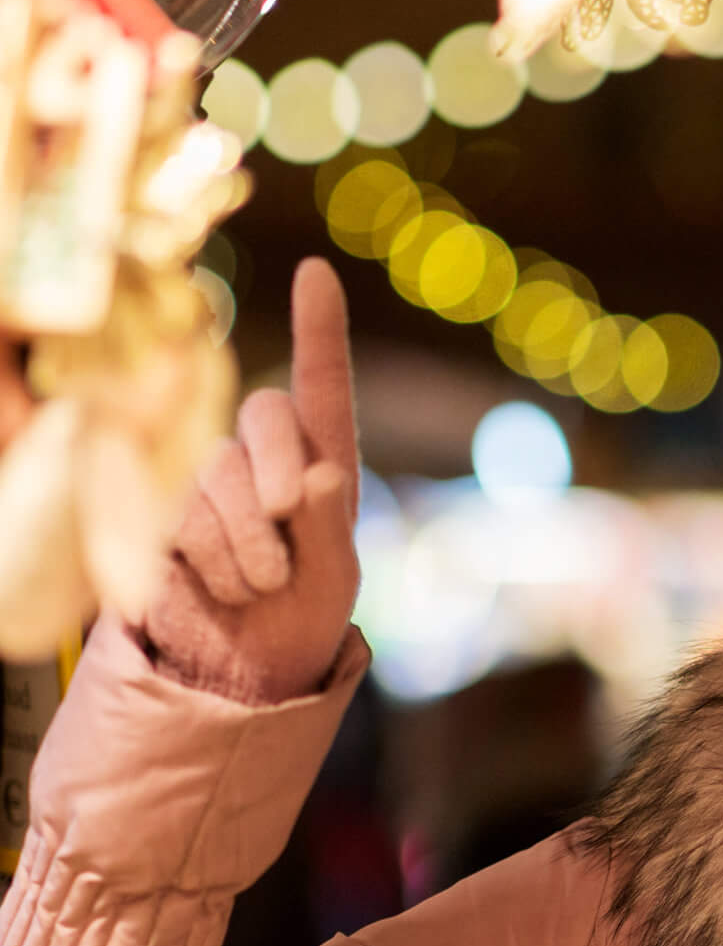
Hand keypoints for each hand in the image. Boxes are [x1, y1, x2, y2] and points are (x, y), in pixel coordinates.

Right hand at [141, 259, 361, 703]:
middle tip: (291, 525)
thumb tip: (322, 474)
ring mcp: (211, 486)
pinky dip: (213, 563)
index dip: (318, 330)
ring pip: (219, 476)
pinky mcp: (165, 519)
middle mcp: (265, 463)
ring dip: (248, 542)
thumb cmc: (303, 621)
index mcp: (323, 465)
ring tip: (262, 585)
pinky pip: (183, 520)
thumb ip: (332, 527)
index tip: (315, 272)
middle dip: (279, 472)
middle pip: (263, 416)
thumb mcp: (336, 580)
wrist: (242, 673)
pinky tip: (226, 591)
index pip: (322, 388)